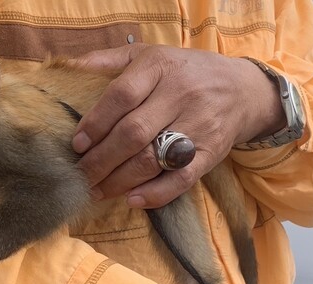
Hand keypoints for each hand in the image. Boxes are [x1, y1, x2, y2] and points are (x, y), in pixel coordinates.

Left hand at [72, 43, 284, 207]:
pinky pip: (182, 178)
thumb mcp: (150, 55)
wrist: (244, 89)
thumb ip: (109, 60)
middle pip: (133, 133)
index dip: (96, 122)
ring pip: (153, 159)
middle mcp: (180, 95)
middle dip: (101, 160)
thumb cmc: (184, 72)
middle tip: (80, 176)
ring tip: (96, 190)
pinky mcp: (210, 153)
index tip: (77, 144)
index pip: (122, 96)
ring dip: (119, 181)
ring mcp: (198, 126)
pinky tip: (132, 200)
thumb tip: (69, 68)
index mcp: (160, 68)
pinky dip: (155, 194)